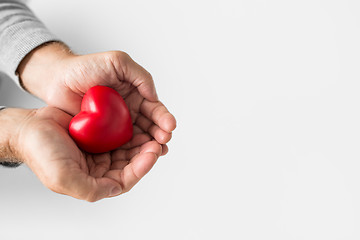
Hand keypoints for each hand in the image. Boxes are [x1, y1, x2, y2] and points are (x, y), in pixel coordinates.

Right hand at [15, 106, 164, 201]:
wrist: (28, 128)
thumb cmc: (41, 152)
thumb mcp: (64, 178)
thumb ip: (91, 190)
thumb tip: (117, 187)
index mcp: (94, 181)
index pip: (126, 178)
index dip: (142, 166)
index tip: (153, 151)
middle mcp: (100, 168)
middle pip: (131, 163)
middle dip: (146, 152)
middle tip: (158, 139)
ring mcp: (100, 151)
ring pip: (128, 148)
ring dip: (141, 141)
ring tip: (153, 131)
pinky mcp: (98, 135)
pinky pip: (119, 133)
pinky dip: (130, 129)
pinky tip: (138, 122)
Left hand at [17, 42, 175, 147]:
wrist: (57, 80)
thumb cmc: (85, 67)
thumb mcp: (117, 62)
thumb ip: (139, 75)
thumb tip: (154, 97)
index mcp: (136, 94)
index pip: (154, 108)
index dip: (163, 117)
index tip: (169, 126)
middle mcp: (130, 110)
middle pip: (150, 126)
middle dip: (160, 133)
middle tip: (164, 140)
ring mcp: (117, 125)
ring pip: (139, 138)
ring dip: (150, 145)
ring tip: (157, 151)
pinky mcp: (105, 136)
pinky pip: (121, 146)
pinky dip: (132, 152)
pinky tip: (138, 158)